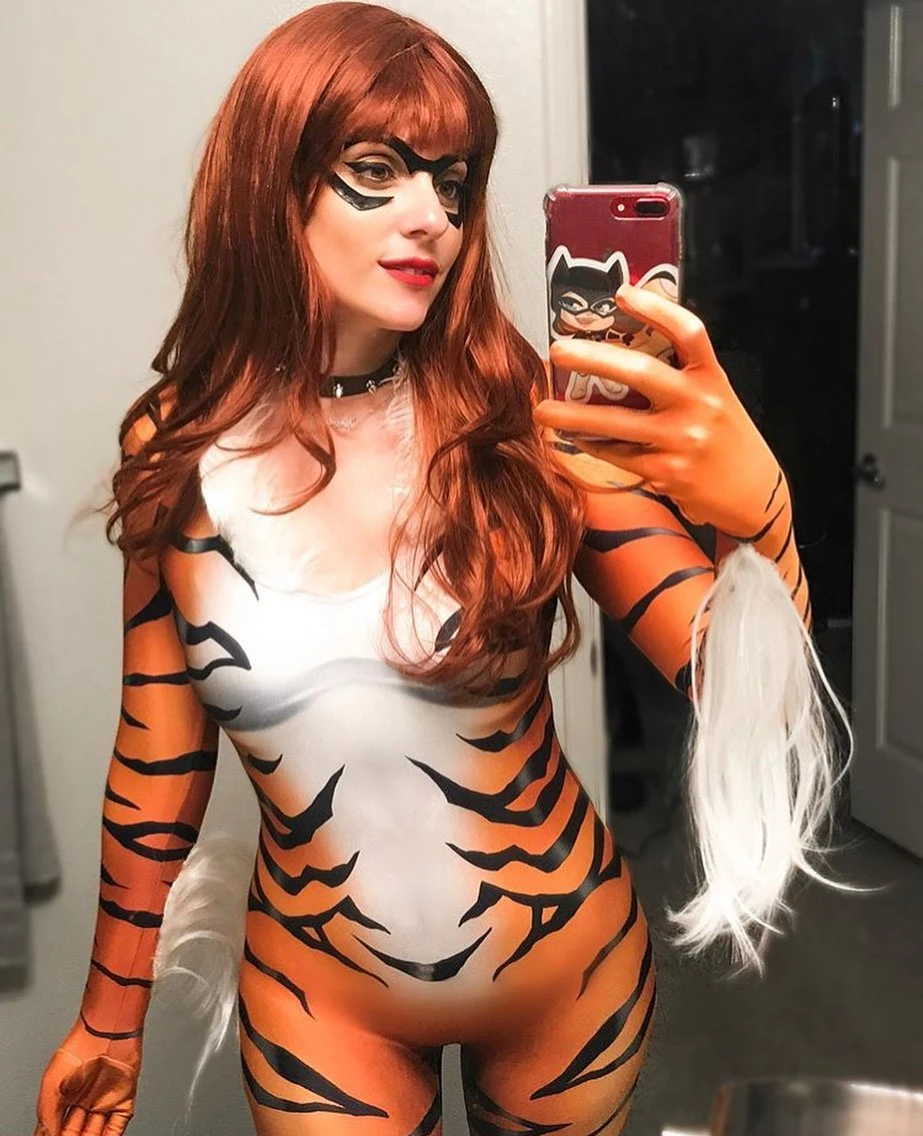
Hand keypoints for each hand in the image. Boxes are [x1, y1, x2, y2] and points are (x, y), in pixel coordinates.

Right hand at [35, 1021, 140, 1135]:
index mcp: (65, 1099)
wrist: (108, 1029)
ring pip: (96, 1134)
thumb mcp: (52, 1085)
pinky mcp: (123, 1100)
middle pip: (76, 1133)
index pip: (57, 1128)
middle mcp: (85, 1102)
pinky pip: (117, 1127)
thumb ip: (48, 1115)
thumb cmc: (80, 1046)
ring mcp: (104, 1102)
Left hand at [535, 284, 783, 533]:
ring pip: (616, 423)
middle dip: (593, 359)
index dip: (656, 308)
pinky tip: (572, 438)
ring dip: (572, 417)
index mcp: (712, 377)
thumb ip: (681, 376)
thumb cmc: (725, 438)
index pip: (688, 332)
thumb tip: (623, 351)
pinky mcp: (666, 472)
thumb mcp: (715, 397)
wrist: (753, 494)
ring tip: (540, 411)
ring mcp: (681, 440)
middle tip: (556, 351)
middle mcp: (698, 404)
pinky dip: (592, 445)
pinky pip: (618, 454)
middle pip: (640, 372)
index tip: (622, 293)